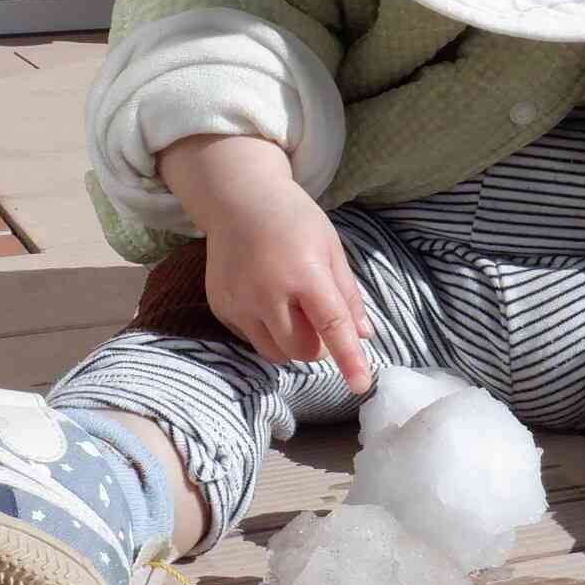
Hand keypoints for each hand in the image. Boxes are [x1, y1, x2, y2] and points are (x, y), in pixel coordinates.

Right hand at [158, 135, 374, 392]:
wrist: (238, 200)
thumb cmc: (293, 219)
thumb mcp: (330, 247)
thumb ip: (347, 293)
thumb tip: (363, 335)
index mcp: (304, 273)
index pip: (332, 326)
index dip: (349, 358)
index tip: (361, 384)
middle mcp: (268, 292)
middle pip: (300, 349)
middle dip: (317, 347)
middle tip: (319, 323)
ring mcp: (240, 302)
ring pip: (274, 352)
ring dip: (291, 344)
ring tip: (292, 312)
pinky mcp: (222, 307)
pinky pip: (251, 338)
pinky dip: (266, 331)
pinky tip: (266, 300)